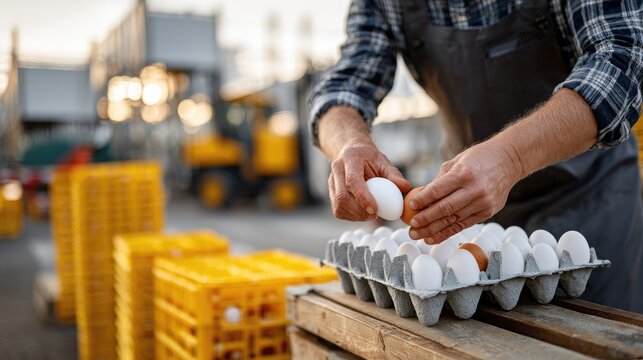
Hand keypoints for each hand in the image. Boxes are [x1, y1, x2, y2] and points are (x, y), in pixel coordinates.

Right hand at [329, 143, 410, 220]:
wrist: (352, 153)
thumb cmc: (370, 159)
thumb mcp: (383, 162)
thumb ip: (394, 175)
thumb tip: (405, 187)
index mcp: (350, 158)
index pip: (352, 181)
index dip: (363, 198)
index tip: (375, 210)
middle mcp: (337, 169)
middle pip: (342, 196)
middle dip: (358, 211)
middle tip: (374, 215)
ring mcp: (331, 181)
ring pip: (338, 206)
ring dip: (355, 215)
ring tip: (370, 214)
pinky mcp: (331, 192)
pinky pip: (338, 210)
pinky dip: (351, 216)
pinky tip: (362, 213)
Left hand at [407, 139, 524, 242]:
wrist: (509, 161)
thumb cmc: (478, 159)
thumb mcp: (456, 162)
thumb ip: (439, 181)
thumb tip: (418, 197)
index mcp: (464, 174)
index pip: (439, 190)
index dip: (423, 199)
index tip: (410, 206)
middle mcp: (475, 190)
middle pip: (445, 209)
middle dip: (425, 219)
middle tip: (410, 227)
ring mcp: (483, 203)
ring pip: (453, 220)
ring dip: (432, 230)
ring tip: (416, 234)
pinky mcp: (487, 212)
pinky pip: (463, 225)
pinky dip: (446, 233)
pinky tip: (432, 237)